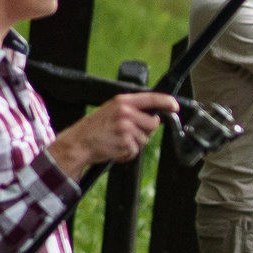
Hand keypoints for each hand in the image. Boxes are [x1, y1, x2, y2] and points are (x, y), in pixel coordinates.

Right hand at [49, 91, 174, 178]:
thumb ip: (132, 110)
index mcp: (122, 101)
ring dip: (134, 144)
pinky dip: (127, 153)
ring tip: (117, 140)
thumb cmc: (95, 128)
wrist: (78, 142)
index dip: (166, 102)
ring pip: (145, 139)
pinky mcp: (125, 143)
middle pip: (153, 124)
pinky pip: (135, 150)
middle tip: (127, 132)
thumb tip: (155, 118)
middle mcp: (126, 113)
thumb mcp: (112, 110)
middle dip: (145, 130)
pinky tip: (115, 148)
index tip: (175, 106)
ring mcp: (126, 128)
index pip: (151, 99)